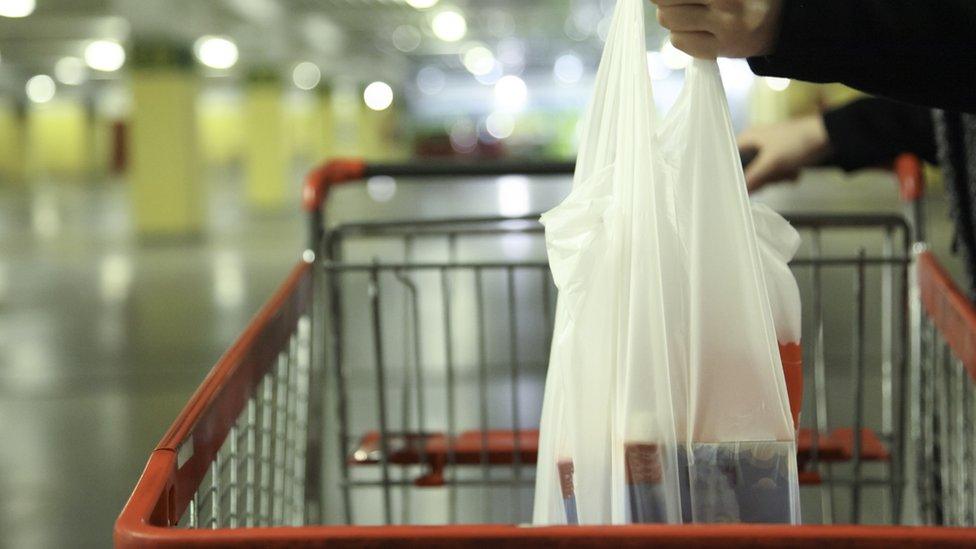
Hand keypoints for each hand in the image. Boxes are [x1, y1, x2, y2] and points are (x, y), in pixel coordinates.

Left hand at [651, 0, 783, 58]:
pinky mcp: (720, 51)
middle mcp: (728, 5)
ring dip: (671, 14)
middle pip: (664, 0)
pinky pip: (678, 41)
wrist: (781, 22)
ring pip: (668, 19)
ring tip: (689, 11)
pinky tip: (695, 28)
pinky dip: (679, 33)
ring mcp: (724, 30)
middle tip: (675, 0)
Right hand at [738, 115, 831, 191]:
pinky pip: (776, 172)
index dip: (734, 173)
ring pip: (763, 173)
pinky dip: (785, 175)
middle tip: (772, 177)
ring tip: (788, 172)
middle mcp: (756, 143)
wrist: (829, 135)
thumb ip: (753, 178)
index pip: (730, 159)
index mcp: (748, 138)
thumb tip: (739, 191)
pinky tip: (794, 173)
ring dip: (776, 177)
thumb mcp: (772, 162)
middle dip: (762, 177)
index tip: (739, 185)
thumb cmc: (797, 142)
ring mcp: (771, 150)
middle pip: (748, 169)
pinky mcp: (783, 156)